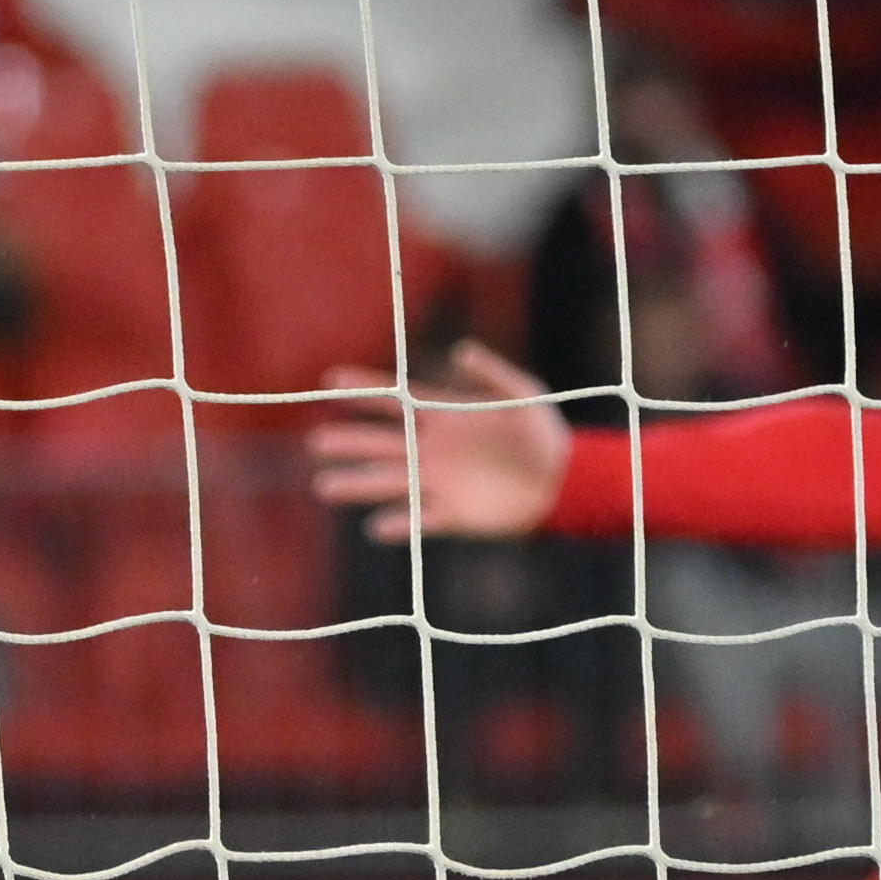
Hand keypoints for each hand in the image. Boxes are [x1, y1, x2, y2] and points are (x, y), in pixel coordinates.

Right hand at [310, 340, 573, 543]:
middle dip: (349, 442)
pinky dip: (400, 524)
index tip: (330, 382)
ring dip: (357, 485)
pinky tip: (376, 528)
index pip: (396, 402)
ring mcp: (440, 483)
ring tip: (324, 486)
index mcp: (446, 418)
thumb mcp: (522, 394)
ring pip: (390, 483)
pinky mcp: (455, 514)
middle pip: (382, 445)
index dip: (364, 391)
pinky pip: (421, 519)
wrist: (564, 483)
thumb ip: (492, 374)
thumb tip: (460, 351)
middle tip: (315, 443)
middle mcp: (434, 450)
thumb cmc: (544, 435)